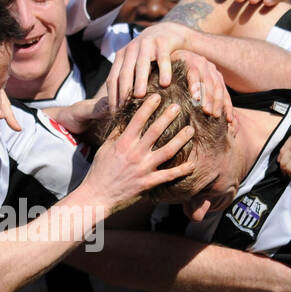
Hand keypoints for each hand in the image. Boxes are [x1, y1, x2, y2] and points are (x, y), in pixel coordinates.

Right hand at [82, 93, 194, 210]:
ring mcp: (143, 169)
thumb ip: (118, 132)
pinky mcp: (148, 183)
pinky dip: (182, 170)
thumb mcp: (106, 148)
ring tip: (190, 130)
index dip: (149, 106)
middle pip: (156, 131)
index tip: (158, 96)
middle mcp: (135, 154)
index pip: (138, 119)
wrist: (97, 195)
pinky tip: (193, 164)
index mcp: (123, 143)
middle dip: (168, 117)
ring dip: (181, 139)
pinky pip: (169, 175)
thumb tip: (127, 116)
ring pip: (167, 151)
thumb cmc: (100, 170)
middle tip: (179, 107)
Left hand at [107, 22, 192, 108]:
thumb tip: (114, 108)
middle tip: (124, 107)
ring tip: (140, 95)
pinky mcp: (162, 42)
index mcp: (121, 57)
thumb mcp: (134, 64)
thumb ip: (126, 79)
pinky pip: (162, 58)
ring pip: (141, 64)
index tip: (114, 113)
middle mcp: (131, 49)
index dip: (112, 96)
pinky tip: (165, 84)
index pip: (112, 79)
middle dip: (124, 90)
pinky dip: (164, 71)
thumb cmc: (149, 56)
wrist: (167, 31)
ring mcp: (146, 44)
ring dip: (140, 80)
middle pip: (125, 72)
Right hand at [173, 50, 230, 119]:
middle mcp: (210, 68)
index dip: (227, 106)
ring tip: (206, 110)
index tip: (229, 120)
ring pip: (207, 82)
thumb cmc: (176, 79)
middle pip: (217, 87)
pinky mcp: (188, 58)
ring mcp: (200, 62)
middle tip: (215, 116)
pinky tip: (195, 97)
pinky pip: (193, 74)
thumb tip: (215, 118)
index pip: (224, 93)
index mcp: (214, 75)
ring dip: (207, 97)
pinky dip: (195, 86)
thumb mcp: (192, 89)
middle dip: (217, 103)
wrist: (163, 56)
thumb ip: (202, 99)